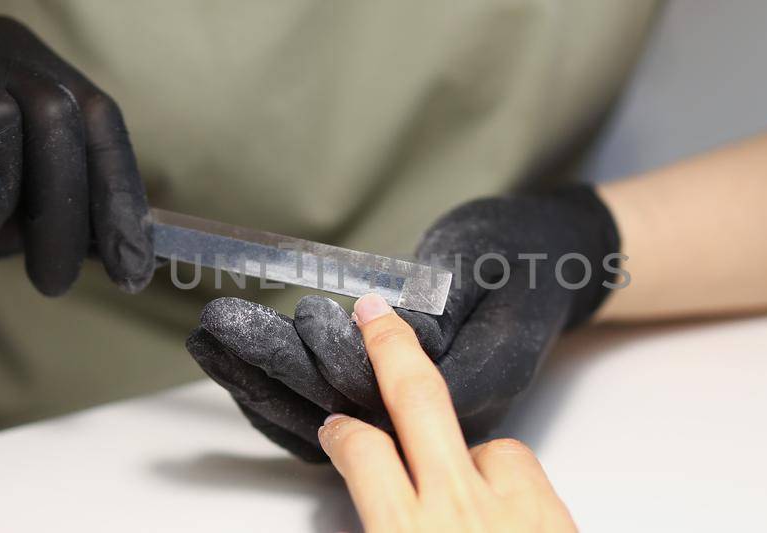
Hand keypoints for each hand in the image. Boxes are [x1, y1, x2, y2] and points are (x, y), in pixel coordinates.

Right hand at [0, 16, 151, 294]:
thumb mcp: (22, 220)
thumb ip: (79, 218)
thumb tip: (140, 247)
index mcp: (35, 65)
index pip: (99, 118)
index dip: (120, 193)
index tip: (133, 268)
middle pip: (63, 116)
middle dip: (69, 212)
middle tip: (55, 282)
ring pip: (15, 117)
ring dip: (6, 197)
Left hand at [185, 186, 621, 459]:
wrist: (554, 269)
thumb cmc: (521, 258)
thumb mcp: (491, 264)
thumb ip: (444, 302)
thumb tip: (387, 325)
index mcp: (481, 380)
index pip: (398, 388)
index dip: (341, 356)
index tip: (307, 316)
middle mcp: (450, 422)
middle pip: (350, 411)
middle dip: (278, 369)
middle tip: (223, 327)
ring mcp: (423, 431)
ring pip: (332, 428)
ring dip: (264, 385)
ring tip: (212, 341)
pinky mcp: (400, 421)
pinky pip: (334, 429)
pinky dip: (281, 400)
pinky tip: (238, 372)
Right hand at [320, 294, 576, 531]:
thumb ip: (391, 525)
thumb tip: (385, 506)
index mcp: (408, 532)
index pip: (363, 453)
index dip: (345, 434)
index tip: (337, 427)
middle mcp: (460, 511)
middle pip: (419, 400)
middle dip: (393, 348)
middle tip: (376, 315)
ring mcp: (514, 511)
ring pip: (492, 446)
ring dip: (475, 453)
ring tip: (470, 484)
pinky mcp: (555, 517)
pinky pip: (529, 477)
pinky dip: (513, 484)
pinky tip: (510, 508)